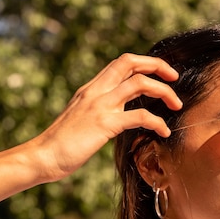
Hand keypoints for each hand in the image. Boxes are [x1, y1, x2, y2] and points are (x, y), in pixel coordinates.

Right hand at [27, 53, 181, 182]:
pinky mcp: (104, 124)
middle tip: (174, 79)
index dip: (143, 63)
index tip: (159, 75)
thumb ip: (96, 112)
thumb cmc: (60, 144)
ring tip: (176, 105)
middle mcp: (95, 91)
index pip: (120, 63)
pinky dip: (157, 122)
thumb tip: (114, 116)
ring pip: (140, 83)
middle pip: (131, 62)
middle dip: (158, 66)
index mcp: (90, 89)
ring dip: (164, 92)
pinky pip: (140, 116)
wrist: (43, 156)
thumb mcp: (79, 119)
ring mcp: (100, 106)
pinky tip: (163, 132)